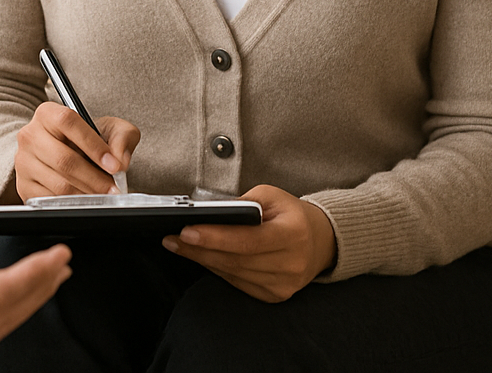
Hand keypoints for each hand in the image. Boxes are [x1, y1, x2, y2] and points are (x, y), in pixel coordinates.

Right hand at [12, 101, 140, 200]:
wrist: (66, 152)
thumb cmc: (87, 139)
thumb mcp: (110, 129)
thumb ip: (122, 138)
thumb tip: (120, 161)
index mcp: (48, 114)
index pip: (68, 122)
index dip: (93, 145)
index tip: (114, 165)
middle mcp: (30, 136)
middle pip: (64, 160)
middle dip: (95, 178)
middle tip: (113, 187)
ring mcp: (24, 162)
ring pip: (59, 184)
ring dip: (87, 193)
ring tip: (103, 194)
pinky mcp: (24, 186)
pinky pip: (51, 200)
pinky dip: (73, 204)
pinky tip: (86, 199)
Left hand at [161, 184, 336, 302]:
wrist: (319, 241)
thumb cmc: (291, 214)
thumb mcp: (271, 195)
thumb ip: (243, 203)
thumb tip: (209, 215)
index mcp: (293, 234)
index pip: (248, 240)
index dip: (215, 237)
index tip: (186, 231)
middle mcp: (291, 264)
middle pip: (235, 260)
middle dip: (199, 248)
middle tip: (171, 237)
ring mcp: (283, 285)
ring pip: (233, 273)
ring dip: (202, 259)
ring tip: (178, 245)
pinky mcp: (274, 296)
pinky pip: (237, 283)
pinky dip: (216, 268)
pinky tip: (200, 256)